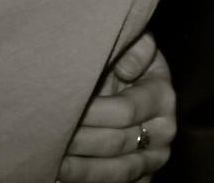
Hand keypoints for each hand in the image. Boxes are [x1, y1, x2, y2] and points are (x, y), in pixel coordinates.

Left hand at [57, 31, 176, 181]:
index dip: (92, 112)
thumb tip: (127, 69)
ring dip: (83, 169)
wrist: (125, 89)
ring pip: (118, 171)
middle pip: (118, 143)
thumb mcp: (133, 43)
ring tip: (54, 161)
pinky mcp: (143, 178)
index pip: (125, 111)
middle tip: (49, 136)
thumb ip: (137, 46)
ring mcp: (154, 158)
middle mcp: (164, 131)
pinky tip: (65, 175)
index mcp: (162, 95)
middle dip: (81, 140)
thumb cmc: (121, 62)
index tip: (62, 107)